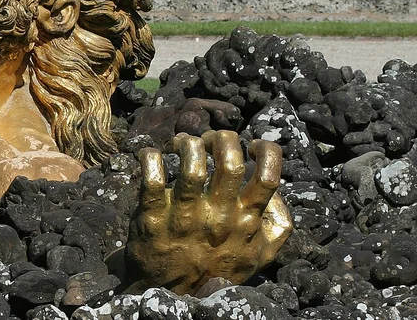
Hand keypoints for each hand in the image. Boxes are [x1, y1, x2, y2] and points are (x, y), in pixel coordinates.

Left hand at [125, 130, 292, 293]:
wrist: (170, 293)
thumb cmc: (215, 266)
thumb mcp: (259, 255)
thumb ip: (278, 225)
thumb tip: (279, 193)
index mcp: (246, 220)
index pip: (268, 177)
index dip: (265, 151)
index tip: (251, 144)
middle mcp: (219, 217)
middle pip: (229, 162)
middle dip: (221, 138)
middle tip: (210, 140)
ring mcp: (184, 216)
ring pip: (191, 166)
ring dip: (188, 144)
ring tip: (182, 143)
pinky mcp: (152, 217)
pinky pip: (151, 179)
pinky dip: (150, 158)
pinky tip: (152, 155)